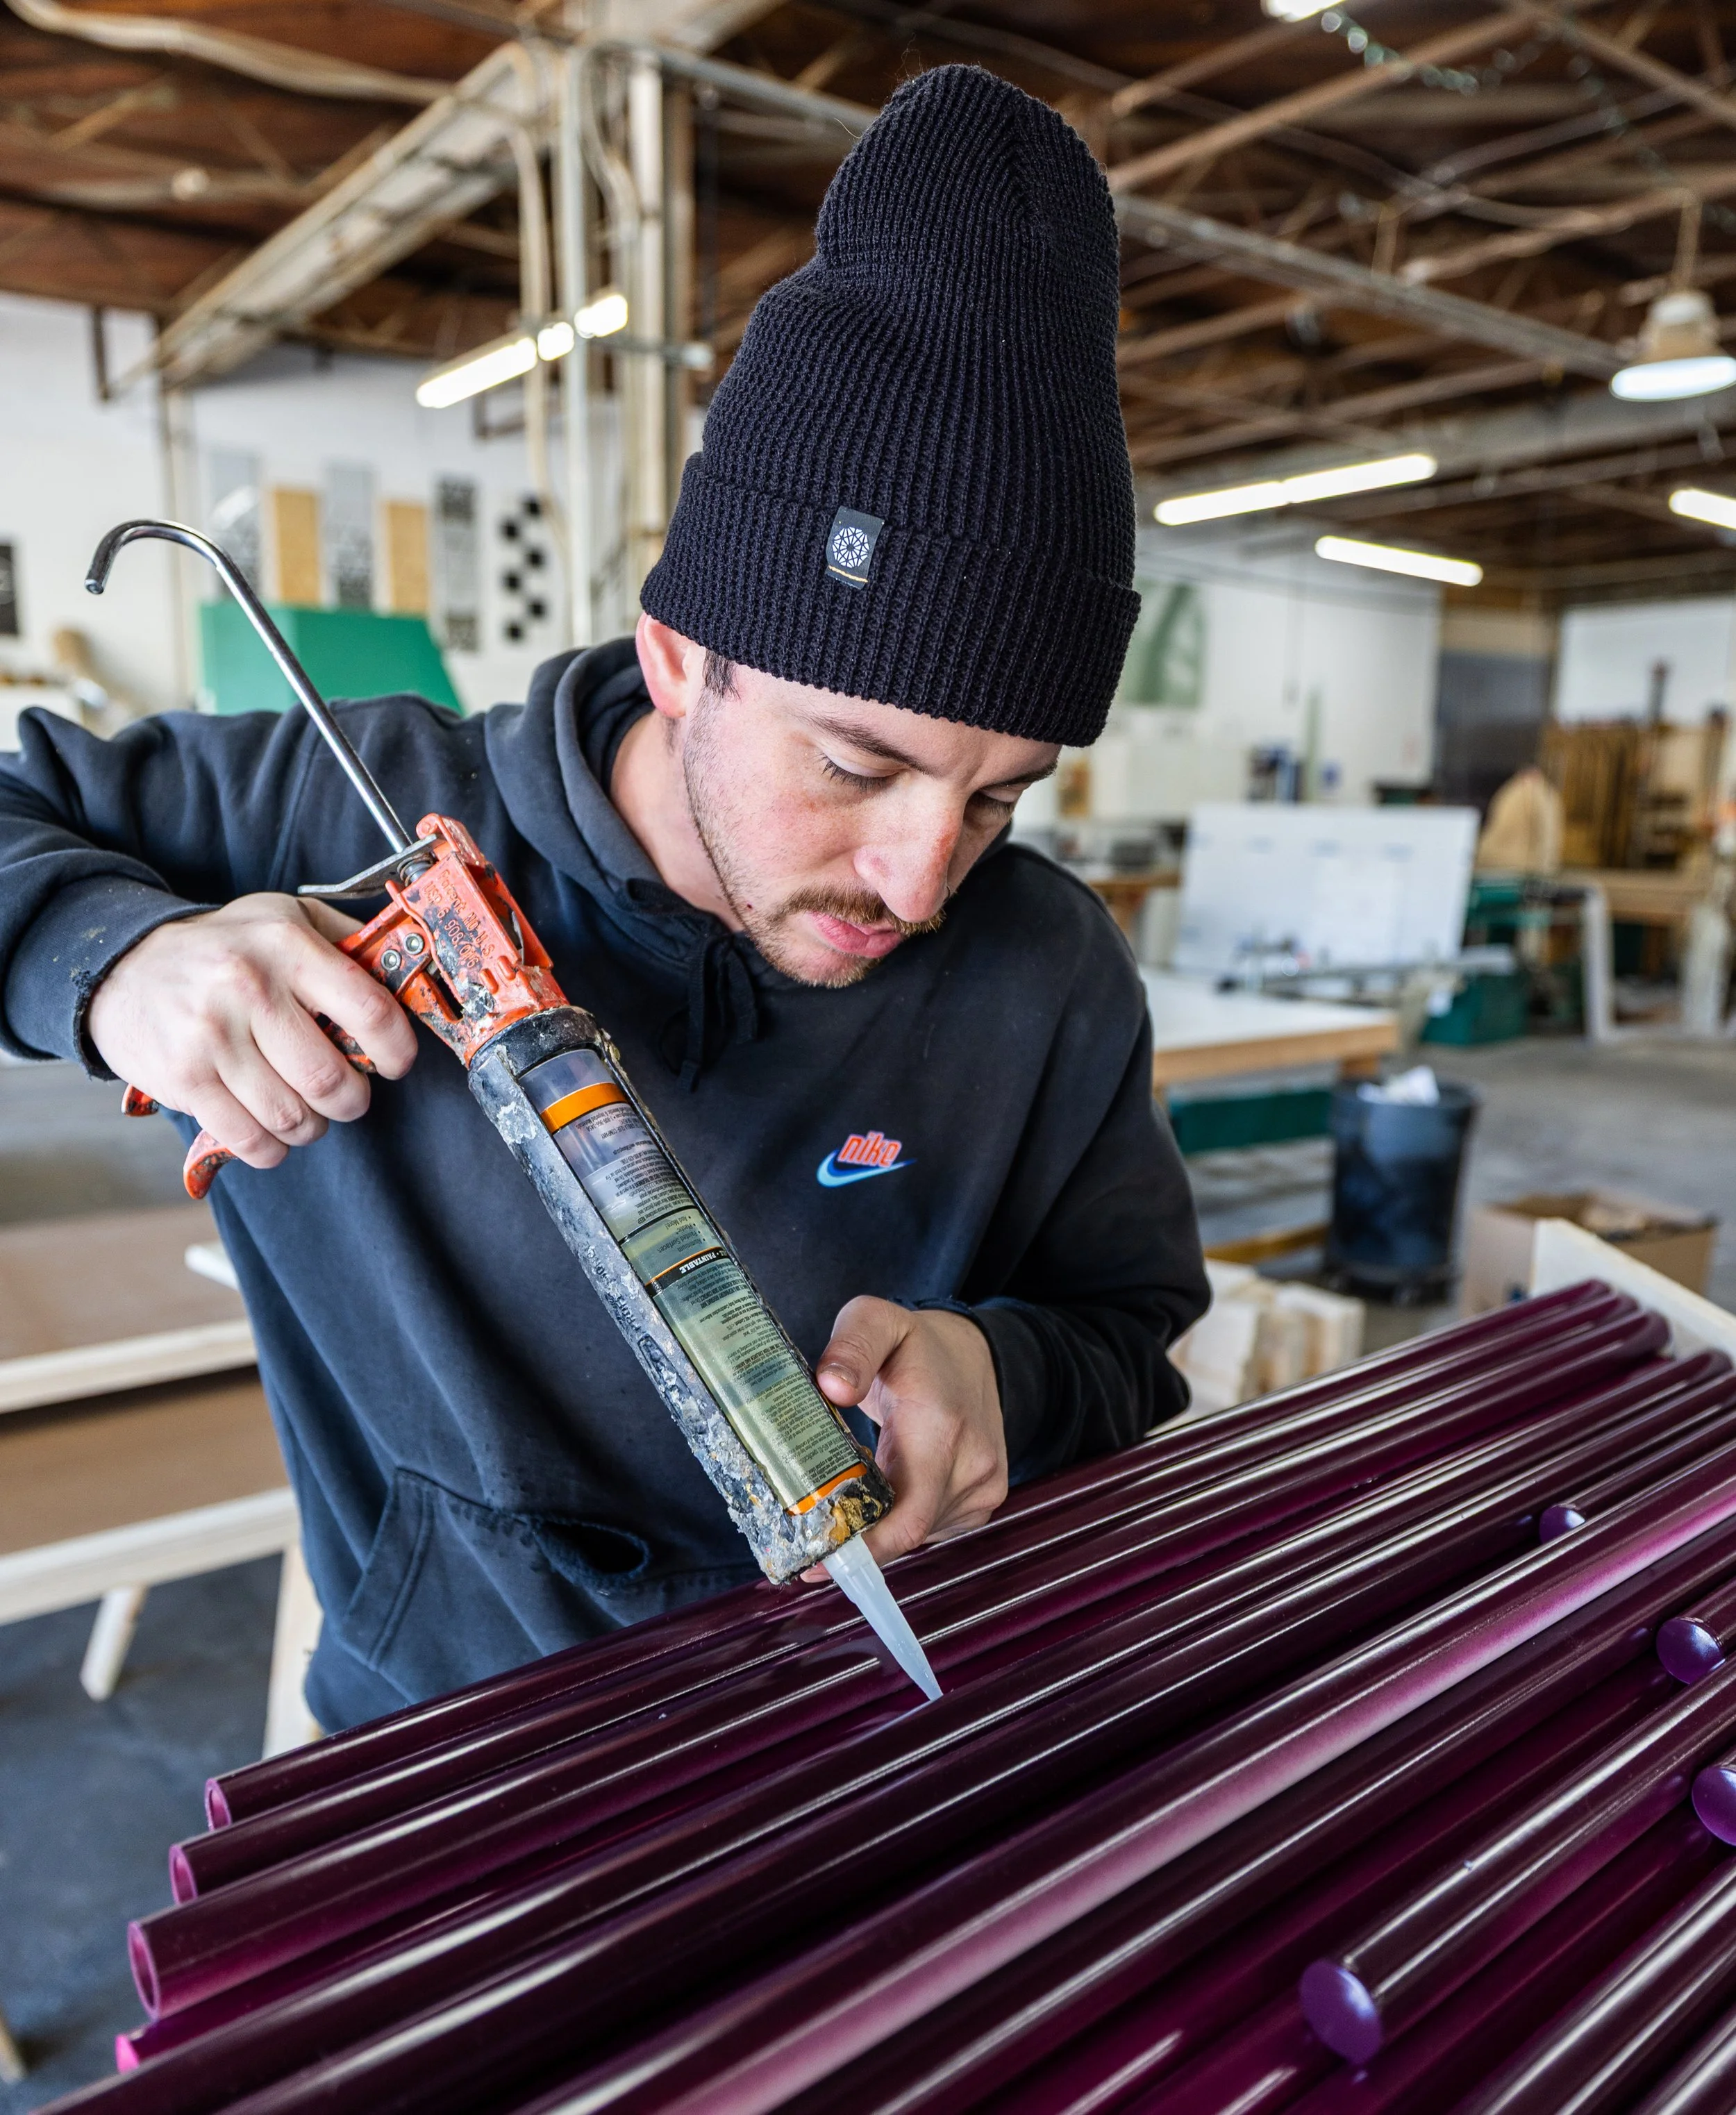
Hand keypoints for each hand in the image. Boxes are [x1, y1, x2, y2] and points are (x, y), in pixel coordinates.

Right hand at [87, 894, 418, 1170]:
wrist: (123, 966)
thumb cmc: (225, 947)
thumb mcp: (287, 916)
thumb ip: (348, 942)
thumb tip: (408, 974)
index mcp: (287, 945)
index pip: (371, 1012)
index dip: (397, 1051)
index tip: (394, 1063)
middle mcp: (249, 988)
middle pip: (332, 1080)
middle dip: (352, 1100)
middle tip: (345, 1094)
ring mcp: (211, 1036)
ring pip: (294, 1117)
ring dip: (313, 1126)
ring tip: (307, 1110)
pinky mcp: (184, 1078)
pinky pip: (251, 1140)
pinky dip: (273, 1147)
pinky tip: (272, 1129)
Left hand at [811, 1296, 1008, 1570]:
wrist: (974, 1354)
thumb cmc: (916, 1345)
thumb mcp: (874, 1320)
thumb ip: (851, 1346)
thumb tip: (832, 1388)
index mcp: (941, 1425)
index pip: (907, 1515)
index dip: (863, 1549)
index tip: (815, 1565)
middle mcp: (972, 1464)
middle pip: (906, 1532)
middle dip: (857, 1539)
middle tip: (810, 1538)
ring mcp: (984, 1487)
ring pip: (917, 1535)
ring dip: (879, 1527)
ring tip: (845, 1503)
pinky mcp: (984, 1500)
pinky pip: (933, 1529)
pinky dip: (901, 1521)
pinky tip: (881, 1496)